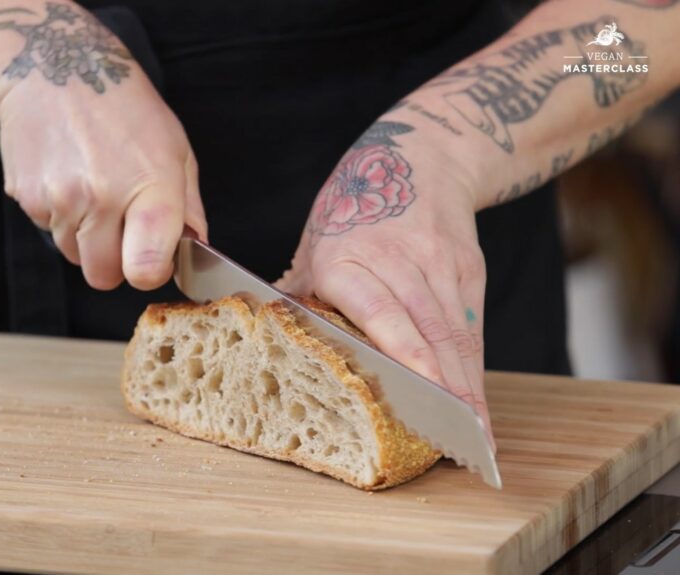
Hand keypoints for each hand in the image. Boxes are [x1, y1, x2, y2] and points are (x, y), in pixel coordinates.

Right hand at [0, 44, 205, 290]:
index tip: (151, 259)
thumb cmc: (123, 107)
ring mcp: (59, 198)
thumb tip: (195, 250)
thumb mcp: (175, 147)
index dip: (149, 273)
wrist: (54, 67)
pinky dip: (58, 214)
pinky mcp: (26, 196)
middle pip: (102, 277)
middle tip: (119, 226)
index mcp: (150, 187)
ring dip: (84, 236)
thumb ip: (189, 206)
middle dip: (112, 261)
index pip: (145, 269)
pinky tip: (67, 177)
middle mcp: (102, 197)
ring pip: (73, 255)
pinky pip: (47, 230)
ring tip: (91, 188)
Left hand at [277, 120, 492, 444]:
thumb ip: (298, 290)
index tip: (423, 389)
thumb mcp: (315, 240)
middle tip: (455, 441)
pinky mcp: (468, 272)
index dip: (405, 350)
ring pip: (457, 335)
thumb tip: (265, 333)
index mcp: (347, 258)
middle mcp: (398, 262)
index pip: (380, 309)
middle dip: (446, 388)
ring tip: (475, 440)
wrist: (421, 157)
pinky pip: (472, 329)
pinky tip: (477, 407)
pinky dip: (475, 371)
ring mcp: (440, 266)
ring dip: (468, 390)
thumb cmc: (353, 206)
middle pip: (428, 331)